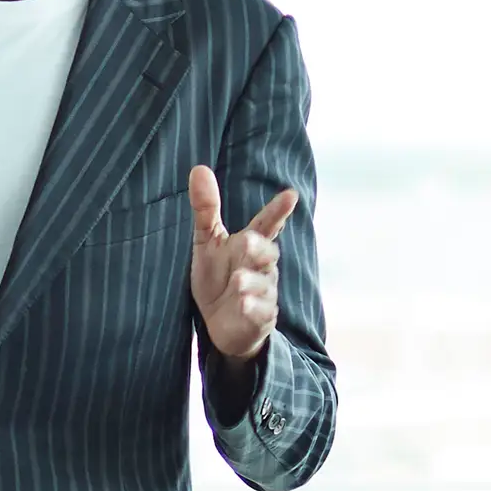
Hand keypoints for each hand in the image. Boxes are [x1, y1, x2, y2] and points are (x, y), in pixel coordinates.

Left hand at [186, 171, 297, 363]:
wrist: (220, 323)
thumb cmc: (217, 278)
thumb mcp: (207, 242)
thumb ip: (206, 208)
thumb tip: (199, 168)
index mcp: (250, 245)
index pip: (267, 224)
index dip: (278, 210)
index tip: (291, 194)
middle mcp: (262, 266)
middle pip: (267, 253)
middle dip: (259, 247)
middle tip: (247, 241)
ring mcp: (264, 292)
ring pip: (263, 284)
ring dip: (251, 281)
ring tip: (237, 281)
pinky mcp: (261, 317)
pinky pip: (262, 311)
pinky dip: (253, 308)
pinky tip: (243, 305)